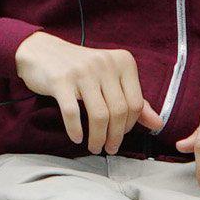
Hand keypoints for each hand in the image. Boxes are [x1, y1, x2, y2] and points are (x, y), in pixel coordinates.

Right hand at [14, 34, 159, 156]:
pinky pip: (73, 112)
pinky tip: (77, 137)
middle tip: (109, 148)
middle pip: (120, 111)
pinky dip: (76, 130)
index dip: (131, 125)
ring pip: (99, 115)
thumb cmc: (79, 68)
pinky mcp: (61, 80)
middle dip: (115, 136)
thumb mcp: (110, 78)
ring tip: (95, 147)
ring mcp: (82, 72)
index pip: (136, 103)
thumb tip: (158, 124)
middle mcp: (105, 64)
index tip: (121, 134)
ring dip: (98, 138)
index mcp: (122, 62)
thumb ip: (133, 100)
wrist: (41, 51)